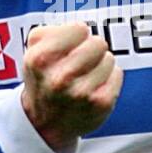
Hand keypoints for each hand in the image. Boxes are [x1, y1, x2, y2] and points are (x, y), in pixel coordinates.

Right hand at [21, 20, 123, 151]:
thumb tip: (80, 29)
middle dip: (91, 50)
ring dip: (100, 65)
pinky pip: (117, 74)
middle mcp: (60, 78)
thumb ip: (51, 31)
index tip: (70, 47)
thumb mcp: (33, 51)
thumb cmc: (44, 78)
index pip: (79, 28)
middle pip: (98, 43)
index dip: (76, 35)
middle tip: (80, 63)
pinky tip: (94, 88)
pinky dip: (109, 78)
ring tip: (85, 78)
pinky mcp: (101, 104)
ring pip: (109, 58)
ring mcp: (82, 93)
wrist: (46, 124)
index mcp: (41, 60)